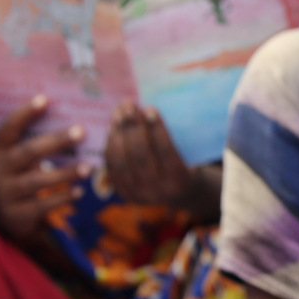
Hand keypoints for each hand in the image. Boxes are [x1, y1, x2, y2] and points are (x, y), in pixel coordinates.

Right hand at [0, 96, 87, 243]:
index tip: (45, 99)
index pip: (9, 128)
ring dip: (65, 172)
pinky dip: (62, 197)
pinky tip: (79, 191)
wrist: (1, 215)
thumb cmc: (18, 175)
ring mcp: (6, 192)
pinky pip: (42, 205)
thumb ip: (36, 142)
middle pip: (28, 152)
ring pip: (37, 180)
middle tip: (81, 131)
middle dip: (55, 141)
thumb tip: (73, 121)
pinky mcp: (16, 214)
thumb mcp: (19, 158)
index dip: (24, 113)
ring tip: (87, 168)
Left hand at [106, 102, 220, 218]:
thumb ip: (174, 135)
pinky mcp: (121, 191)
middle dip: (133, 127)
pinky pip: (111, 164)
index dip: (157, 129)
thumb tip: (147, 107)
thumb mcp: (188, 153)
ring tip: (119, 112)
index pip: (166, 152)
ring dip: (118, 132)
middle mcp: (156, 191)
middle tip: (130, 106)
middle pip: (140, 156)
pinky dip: (111, 143)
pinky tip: (114, 126)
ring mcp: (136, 193)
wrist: (177, 192)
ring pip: (121, 160)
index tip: (150, 108)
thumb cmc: (185, 163)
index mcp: (178, 181)